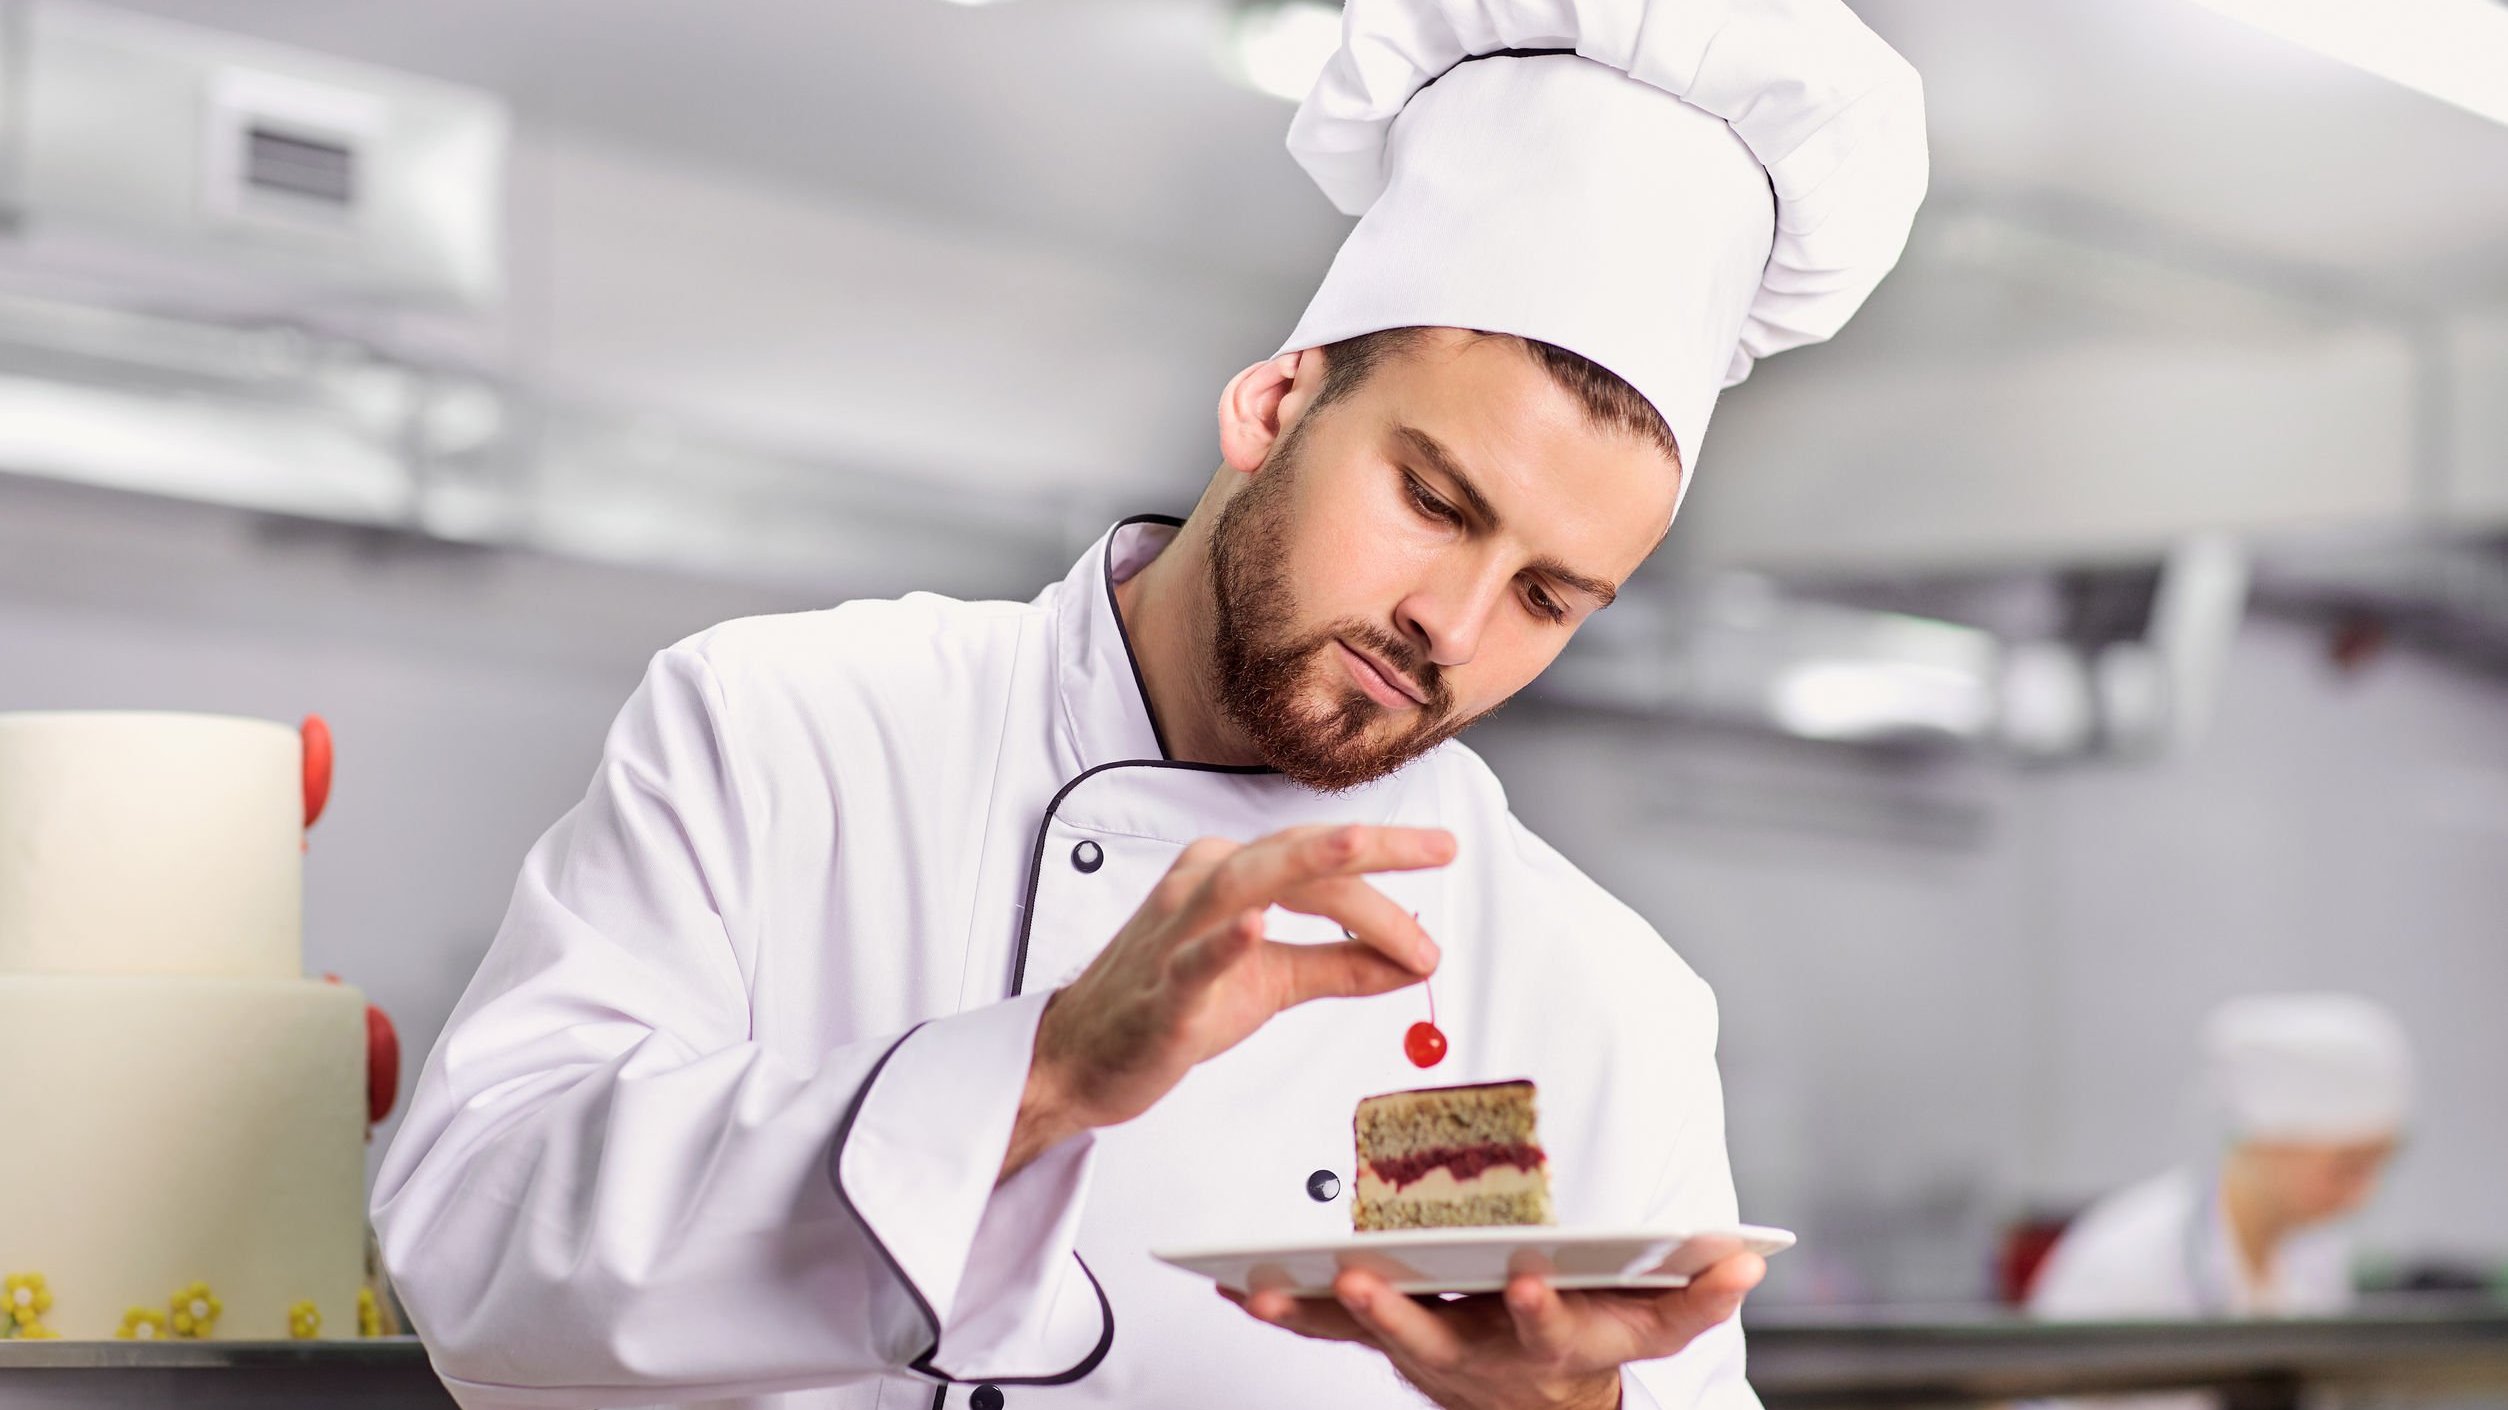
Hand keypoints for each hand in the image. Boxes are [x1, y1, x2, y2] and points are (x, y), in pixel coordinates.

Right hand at [1002, 824, 1454, 1178]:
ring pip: (1246, 887)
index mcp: (1226, 876)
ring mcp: (1174, 936)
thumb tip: (1412, 957)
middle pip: (1293, 856)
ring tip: (1361, 847)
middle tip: (1436, 847)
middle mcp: (1199, 888)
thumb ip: (1340, 965)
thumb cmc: (1166, 1006)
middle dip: (1369, 848)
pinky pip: (1191, 961)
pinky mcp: (1158, 994)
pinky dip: (1225, 942)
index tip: (1442, 861)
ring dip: (1309, 866)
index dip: (1386, 868)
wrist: (1079, 1059)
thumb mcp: (1270, 983)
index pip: (1317, 862)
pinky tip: (1257, 928)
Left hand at [1223, 1253, 1764, 1409]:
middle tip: (1359, 1279)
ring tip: (1266, 1287)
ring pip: (1369, 1342)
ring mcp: (1432, 1358)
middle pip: (1436, 1343)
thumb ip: (1700, 1296)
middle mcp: (1484, 1360)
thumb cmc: (1597, 1343)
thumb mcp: (1655, 1327)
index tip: (1526, 1273)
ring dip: (1317, 1315)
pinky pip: (1331, 1332)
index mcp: (1553, 1345)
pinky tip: (1239, 1284)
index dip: (1540, 1306)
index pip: (1552, 1328)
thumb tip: (1750, 1260)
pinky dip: (1286, 1309)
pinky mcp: (1389, 1347)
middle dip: (1397, 1315)